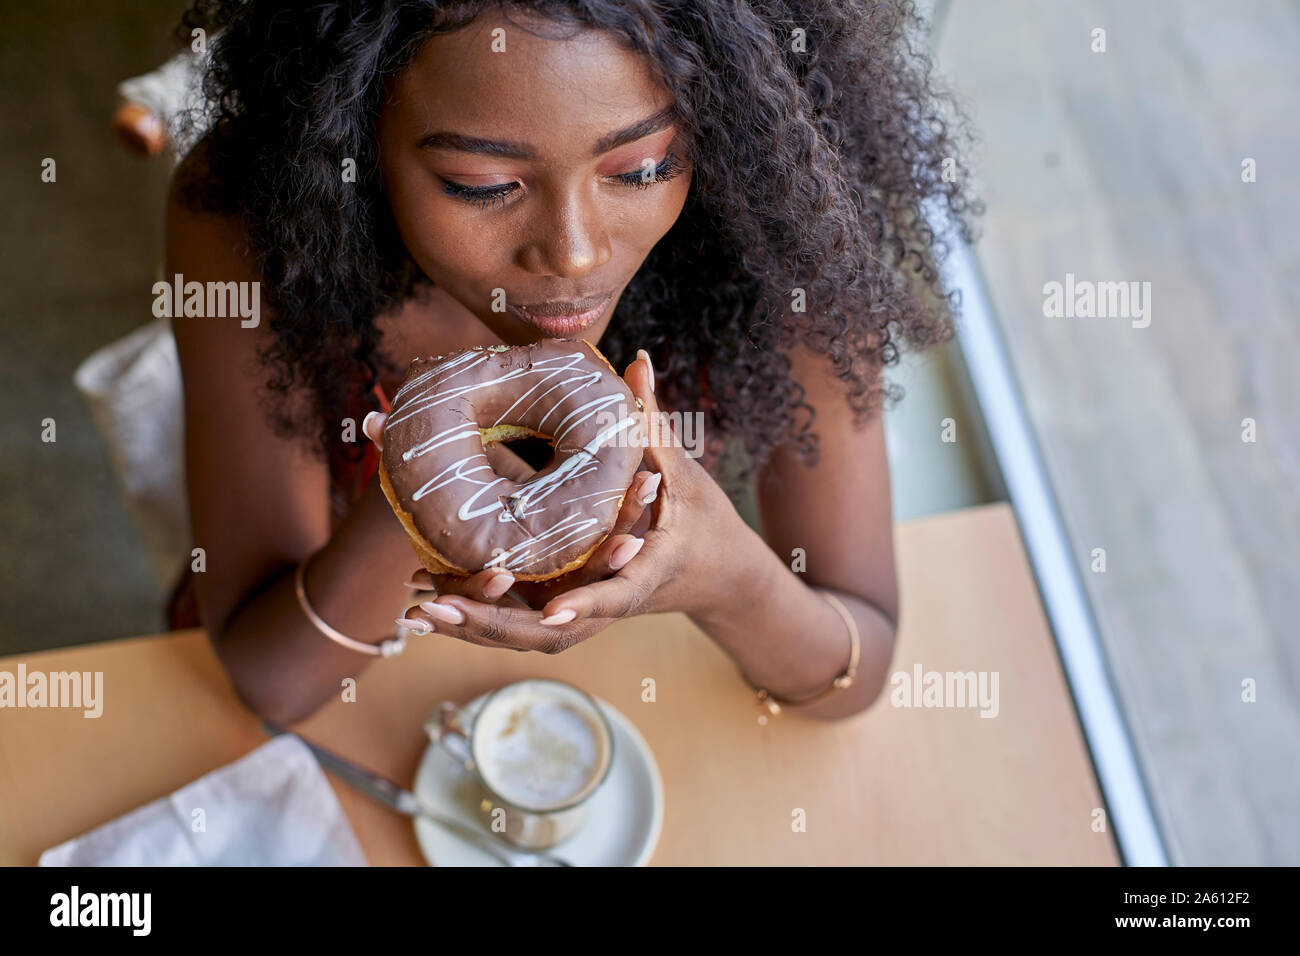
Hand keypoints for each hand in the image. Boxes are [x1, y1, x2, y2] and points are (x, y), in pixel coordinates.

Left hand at [370, 348, 739, 652]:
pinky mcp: (564, 610)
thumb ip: (652, 422)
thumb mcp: (680, 471)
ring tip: (416, 609)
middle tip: (439, 607)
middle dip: (493, 621)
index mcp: (646, 572)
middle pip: (549, 631)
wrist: (712, 572)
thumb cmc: (699, 517)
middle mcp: (609, 602)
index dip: (586, 603)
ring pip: (523, 634)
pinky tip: (421, 601)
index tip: (553, 612)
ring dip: (470, 626)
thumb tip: (639, 360)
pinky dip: (471, 615)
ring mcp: (584, 613)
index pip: (617, 596)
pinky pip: (514, 621)